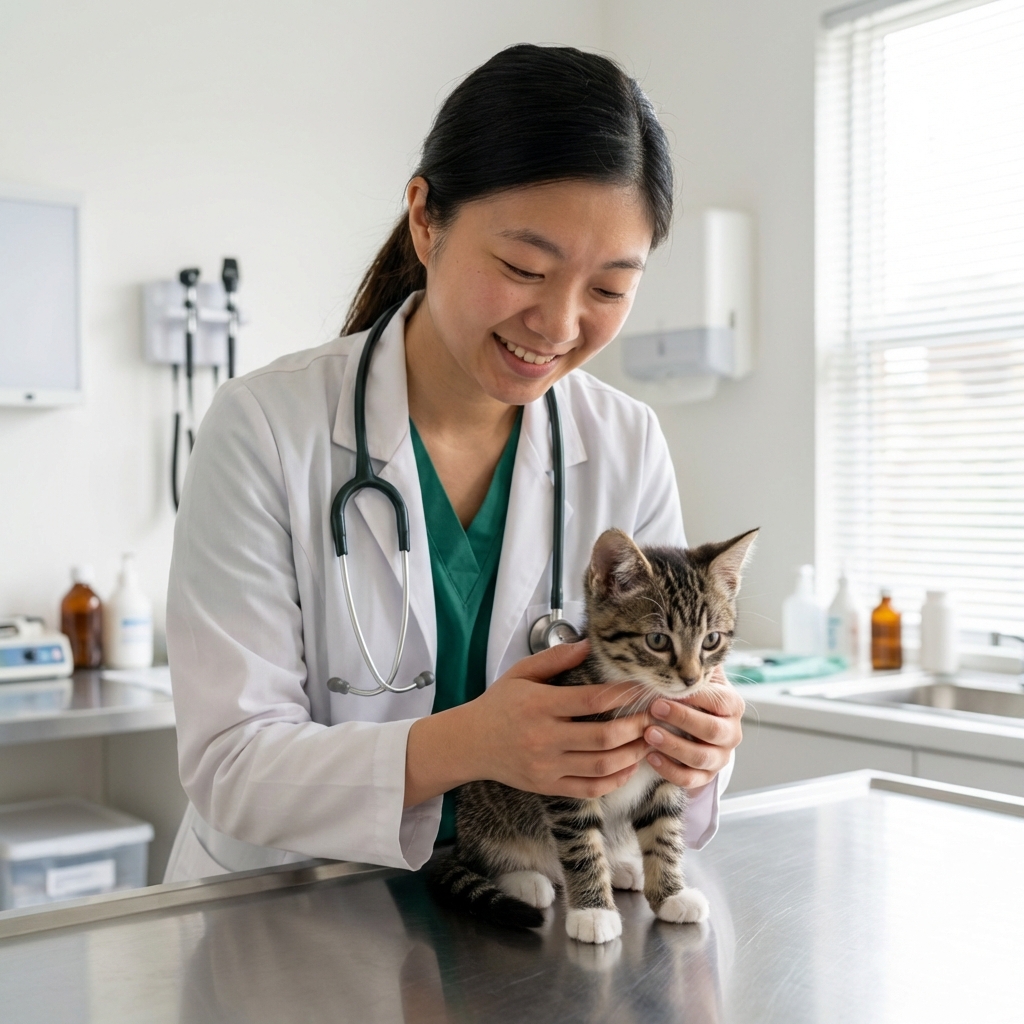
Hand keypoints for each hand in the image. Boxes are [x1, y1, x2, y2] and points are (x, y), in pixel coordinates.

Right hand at [404, 641, 650, 805]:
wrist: (469, 744)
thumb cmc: (498, 704)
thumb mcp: (520, 673)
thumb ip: (555, 658)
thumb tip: (588, 643)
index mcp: (539, 706)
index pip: (592, 701)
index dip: (623, 694)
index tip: (642, 687)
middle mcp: (544, 738)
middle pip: (603, 737)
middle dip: (636, 727)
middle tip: (655, 716)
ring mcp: (547, 766)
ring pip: (602, 766)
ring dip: (633, 754)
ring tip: (649, 740)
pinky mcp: (548, 786)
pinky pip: (590, 789)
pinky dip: (615, 780)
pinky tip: (629, 766)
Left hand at [643, 666, 743, 789]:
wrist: (699, 732)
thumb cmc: (693, 699)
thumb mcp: (698, 680)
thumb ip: (693, 664)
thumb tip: (675, 635)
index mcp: (732, 705)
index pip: (717, 700)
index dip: (693, 695)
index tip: (667, 686)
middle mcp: (732, 733)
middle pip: (711, 730)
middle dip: (682, 719)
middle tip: (654, 707)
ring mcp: (721, 757)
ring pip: (700, 757)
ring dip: (673, 745)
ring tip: (649, 733)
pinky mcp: (707, 777)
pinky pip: (690, 779)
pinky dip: (669, 770)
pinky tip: (651, 756)